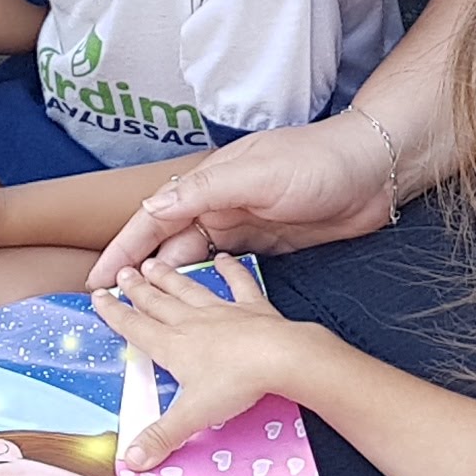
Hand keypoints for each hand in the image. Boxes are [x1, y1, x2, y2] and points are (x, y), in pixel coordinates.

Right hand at [89, 121, 395, 287]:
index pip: (154, 218)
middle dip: (136, 272)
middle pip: (166, 243)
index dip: (123, 248)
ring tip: (141, 313)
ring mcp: (243, 225)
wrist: (376, 170)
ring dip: (166, 283)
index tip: (99, 278)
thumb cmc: (319, 163)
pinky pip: (223, 269)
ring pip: (192, 258)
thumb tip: (152, 207)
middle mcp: (220, 204)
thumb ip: (205, 191)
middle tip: (110, 306)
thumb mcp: (258, 174)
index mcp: (210, 183)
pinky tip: (194, 305)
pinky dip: (203, 285)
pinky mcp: (266, 245)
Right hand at [92, 257, 327, 469]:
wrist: (281, 357)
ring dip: (169, 277)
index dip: (114, 313)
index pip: (135, 328)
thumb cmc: (235, 384)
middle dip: (137, 289)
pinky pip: (237, 283)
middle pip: (157, 303)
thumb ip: (161, 436)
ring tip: (152, 264)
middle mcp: (192, 322)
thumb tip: (131, 461)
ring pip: (188, 290)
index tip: (98, 297)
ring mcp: (222, 310)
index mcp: (173, 346)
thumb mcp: (192, 415)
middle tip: (122, 273)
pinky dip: (229, 270)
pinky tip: (221, 259)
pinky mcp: (251, 306)